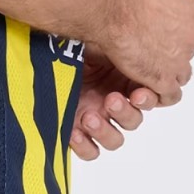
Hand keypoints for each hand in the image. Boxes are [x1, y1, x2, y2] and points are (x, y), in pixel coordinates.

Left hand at [69, 42, 159, 161]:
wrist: (44, 54)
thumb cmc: (72, 45)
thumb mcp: (98, 42)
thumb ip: (119, 49)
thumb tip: (135, 46)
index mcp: (125, 83)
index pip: (149, 99)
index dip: (147, 100)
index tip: (137, 94)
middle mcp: (113, 104)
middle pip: (133, 121)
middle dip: (124, 112)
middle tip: (110, 100)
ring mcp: (97, 120)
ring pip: (115, 139)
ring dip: (106, 131)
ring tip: (89, 117)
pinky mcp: (78, 132)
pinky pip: (90, 150)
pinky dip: (86, 146)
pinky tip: (75, 133)